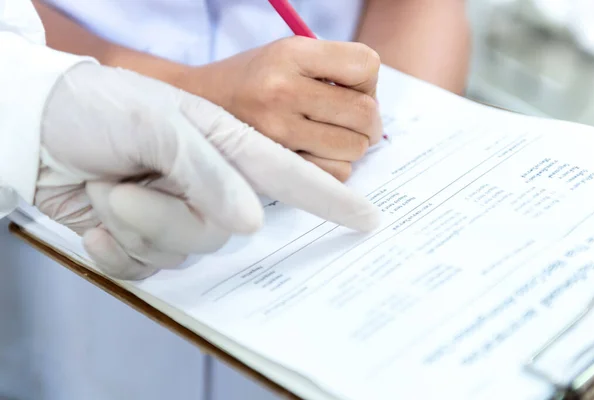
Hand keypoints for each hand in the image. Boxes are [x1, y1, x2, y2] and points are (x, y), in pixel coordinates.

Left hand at [35, 63, 379, 279]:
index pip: (290, 176)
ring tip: (106, 186)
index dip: (329, 199)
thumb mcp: (156, 122)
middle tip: (124, 184)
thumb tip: (251, 222)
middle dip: (165, 216)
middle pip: (224, 230)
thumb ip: (209, 170)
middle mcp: (211, 183)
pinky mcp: (149, 239)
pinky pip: (148, 270)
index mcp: (226, 146)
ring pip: (183, 252)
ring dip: (131, 222)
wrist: (37, 127)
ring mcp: (179, 213)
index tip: (367, 219)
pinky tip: (97, 216)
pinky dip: (113, 248)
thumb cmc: (96, 108)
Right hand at [175, 36, 383, 180]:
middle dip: (369, 120)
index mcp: (290, 53)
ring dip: (351, 145)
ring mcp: (277, 132)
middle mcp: (282, 91)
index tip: (352, 89)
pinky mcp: (273, 165)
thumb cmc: (253, 79)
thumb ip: (333, 69)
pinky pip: (335, 174)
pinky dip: (334, 166)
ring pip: (354, 148)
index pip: (366, 65)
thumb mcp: (288, 53)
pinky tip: (315, 154)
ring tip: (329, 135)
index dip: (369, 80)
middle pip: (366, 114)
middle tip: (350, 120)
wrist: (195, 104)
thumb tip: (376, 107)